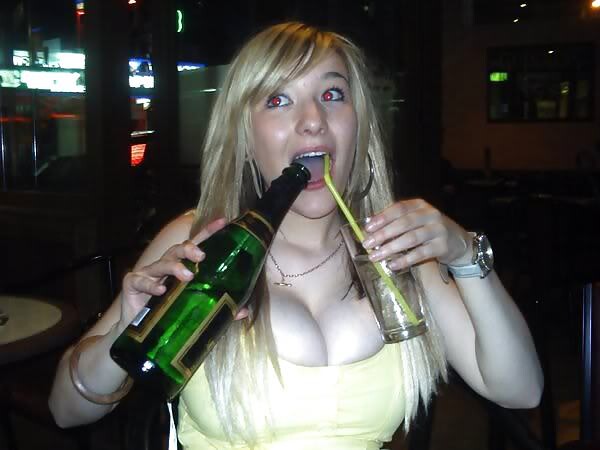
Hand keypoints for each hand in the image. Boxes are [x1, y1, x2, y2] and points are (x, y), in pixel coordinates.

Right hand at [118, 218, 247, 329]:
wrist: (140, 335)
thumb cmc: (168, 315)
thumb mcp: (194, 310)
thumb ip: (218, 308)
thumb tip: (243, 311)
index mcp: (182, 266)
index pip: (197, 245)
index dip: (209, 232)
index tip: (224, 222)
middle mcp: (165, 265)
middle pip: (178, 250)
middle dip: (189, 249)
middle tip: (201, 256)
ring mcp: (148, 273)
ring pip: (162, 263)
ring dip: (175, 267)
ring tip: (187, 276)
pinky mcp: (133, 284)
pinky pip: (142, 281)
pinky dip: (152, 285)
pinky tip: (161, 289)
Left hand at [361, 199, 470, 270]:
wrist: (459, 242)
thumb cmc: (430, 230)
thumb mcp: (416, 220)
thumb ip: (396, 221)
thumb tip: (370, 227)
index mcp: (420, 205)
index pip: (399, 208)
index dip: (382, 217)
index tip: (367, 228)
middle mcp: (430, 214)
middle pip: (403, 223)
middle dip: (383, 234)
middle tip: (367, 244)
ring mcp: (437, 230)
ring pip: (410, 239)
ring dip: (390, 248)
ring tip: (375, 256)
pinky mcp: (442, 246)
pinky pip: (420, 254)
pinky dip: (404, 260)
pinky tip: (392, 265)